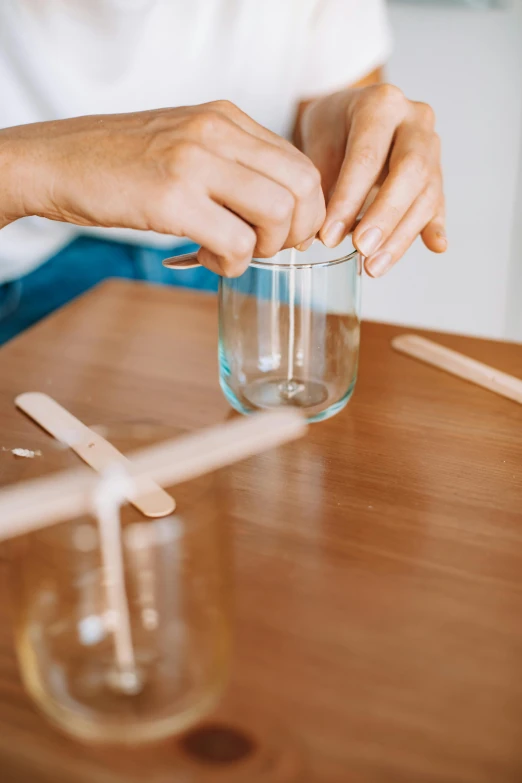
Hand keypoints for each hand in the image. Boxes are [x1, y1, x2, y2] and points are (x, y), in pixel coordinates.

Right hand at [0, 102, 324, 275]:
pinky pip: (236, 243)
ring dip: (262, 249)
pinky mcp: (172, 197)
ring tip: (231, 254)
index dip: (306, 212)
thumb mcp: (187, 144)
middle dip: (296, 234)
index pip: (301, 165)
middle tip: (264, 250)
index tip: (286, 235)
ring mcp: (195, 161)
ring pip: (277, 213)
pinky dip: (232, 264)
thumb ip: (233, 165)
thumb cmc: (122, 163)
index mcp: (226, 118)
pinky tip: (207, 258)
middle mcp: (217, 131)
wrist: (58, 161)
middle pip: (302, 188)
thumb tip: (280, 209)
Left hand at [299, 84, 445, 275]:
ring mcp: (432, 147)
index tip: (328, 236)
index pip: (367, 158)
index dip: (348, 201)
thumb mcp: (318, 141)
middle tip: (361, 249)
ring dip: (401, 235)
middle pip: (410, 172)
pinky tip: (435, 246)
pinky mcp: (437, 173)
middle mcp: (415, 121)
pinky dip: (434, 227)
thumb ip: (319, 185)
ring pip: (426, 194)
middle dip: (384, 216)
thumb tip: (311, 239)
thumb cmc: (333, 127)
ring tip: (375, 266)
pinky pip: (437, 203)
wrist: (352, 112)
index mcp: (381, 105)